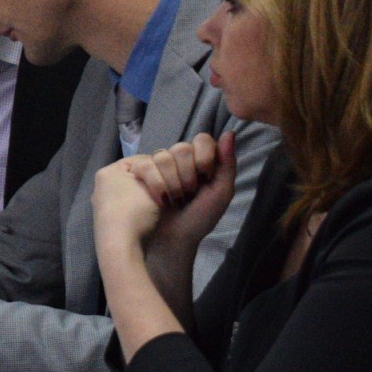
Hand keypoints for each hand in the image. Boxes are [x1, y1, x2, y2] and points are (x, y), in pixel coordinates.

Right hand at [92, 131, 235, 259]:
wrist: (174, 239)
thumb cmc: (200, 219)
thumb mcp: (221, 193)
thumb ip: (227, 164)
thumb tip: (230, 132)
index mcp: (202, 161)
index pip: (201, 139)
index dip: (203, 156)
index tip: (205, 177)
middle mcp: (181, 160)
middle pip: (181, 148)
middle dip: (187, 175)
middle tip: (189, 195)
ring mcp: (159, 166)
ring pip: (162, 156)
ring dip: (172, 182)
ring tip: (174, 200)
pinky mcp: (141, 173)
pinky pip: (144, 165)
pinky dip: (156, 184)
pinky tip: (160, 199)